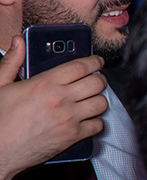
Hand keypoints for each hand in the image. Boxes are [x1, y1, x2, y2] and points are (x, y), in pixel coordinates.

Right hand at [0, 38, 107, 179]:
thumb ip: (11, 62)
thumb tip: (18, 42)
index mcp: (44, 84)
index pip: (81, 66)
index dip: (94, 61)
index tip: (97, 61)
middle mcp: (60, 99)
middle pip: (97, 82)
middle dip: (99, 79)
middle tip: (95, 80)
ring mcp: (68, 119)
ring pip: (101, 103)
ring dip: (98, 99)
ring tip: (90, 99)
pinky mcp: (72, 137)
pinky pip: (97, 125)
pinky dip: (95, 122)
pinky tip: (86, 119)